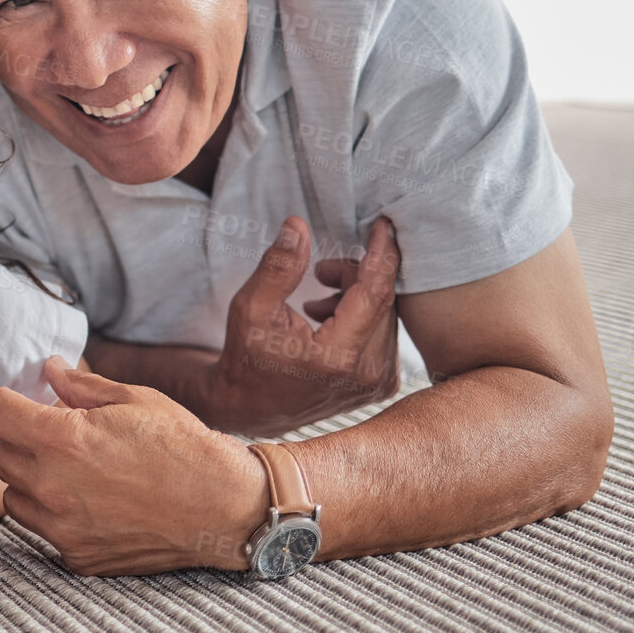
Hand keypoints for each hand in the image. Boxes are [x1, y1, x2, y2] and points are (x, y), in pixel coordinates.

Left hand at [0, 356, 267, 575]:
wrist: (222, 507)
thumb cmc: (183, 448)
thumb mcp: (135, 399)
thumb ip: (81, 386)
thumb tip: (50, 370)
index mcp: (63, 440)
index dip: (4, 402)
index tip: (18, 403)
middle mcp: (53, 486)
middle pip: (1, 456)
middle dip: (22, 441)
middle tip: (57, 437)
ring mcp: (62, 527)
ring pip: (15, 497)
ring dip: (33, 481)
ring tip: (74, 473)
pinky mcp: (76, 557)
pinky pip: (43, 530)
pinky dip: (56, 516)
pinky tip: (92, 504)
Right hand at [213, 215, 401, 433]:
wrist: (251, 408)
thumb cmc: (247, 357)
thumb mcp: (250, 307)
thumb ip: (278, 266)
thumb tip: (298, 225)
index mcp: (338, 356)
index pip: (376, 291)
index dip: (381, 252)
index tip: (382, 224)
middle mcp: (368, 373)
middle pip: (383, 300)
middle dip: (356, 274)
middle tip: (321, 269)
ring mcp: (378, 382)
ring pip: (386, 315)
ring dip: (358, 295)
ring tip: (317, 300)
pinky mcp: (381, 384)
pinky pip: (384, 332)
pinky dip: (362, 314)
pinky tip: (329, 318)